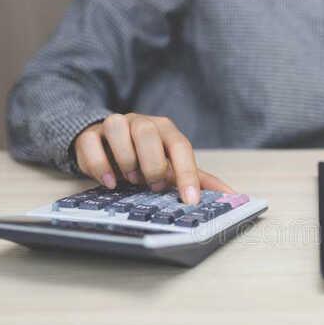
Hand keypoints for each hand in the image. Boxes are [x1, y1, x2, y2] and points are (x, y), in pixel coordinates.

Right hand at [73, 113, 229, 204]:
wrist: (110, 147)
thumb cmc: (147, 159)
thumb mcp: (173, 168)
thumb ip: (199, 180)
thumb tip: (232, 194)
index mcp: (165, 131)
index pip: (180, 147)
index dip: (187, 174)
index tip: (190, 201)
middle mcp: (141, 123)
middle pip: (147, 132)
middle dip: (151, 163)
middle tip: (152, 184)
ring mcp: (115, 126)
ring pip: (117, 127)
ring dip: (125, 158)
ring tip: (130, 180)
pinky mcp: (90, 135)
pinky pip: (91, 143)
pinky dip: (99, 164)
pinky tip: (109, 182)